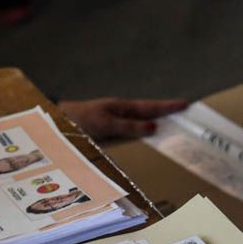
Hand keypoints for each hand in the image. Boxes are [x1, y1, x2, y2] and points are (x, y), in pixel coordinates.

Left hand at [58, 97, 188, 139]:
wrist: (56, 122)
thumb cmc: (80, 120)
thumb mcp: (106, 124)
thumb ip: (129, 126)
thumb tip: (154, 127)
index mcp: (122, 108)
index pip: (150, 107)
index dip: (168, 107)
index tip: (186, 104)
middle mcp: (121, 113)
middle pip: (148, 113)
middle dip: (166, 113)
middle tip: (185, 115)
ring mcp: (115, 120)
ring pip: (140, 121)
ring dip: (155, 123)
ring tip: (172, 128)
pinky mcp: (109, 130)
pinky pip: (131, 131)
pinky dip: (142, 132)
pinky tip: (145, 139)